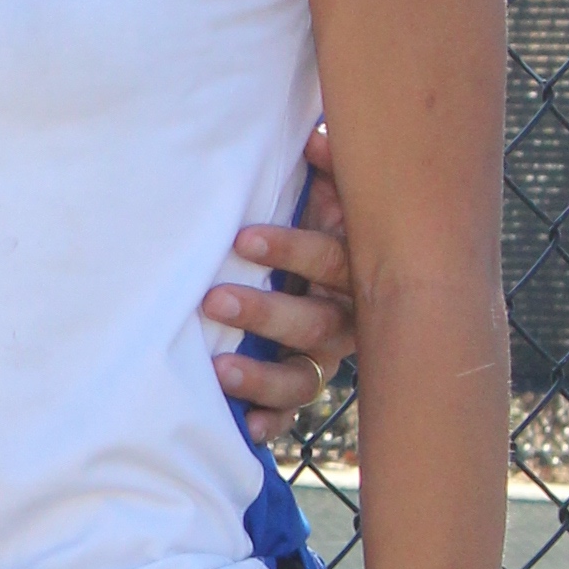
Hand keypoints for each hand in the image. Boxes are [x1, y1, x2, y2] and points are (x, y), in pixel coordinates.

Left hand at [206, 122, 353, 444]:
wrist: (340, 263)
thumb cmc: (321, 215)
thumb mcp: (328, 190)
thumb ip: (329, 169)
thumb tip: (318, 138)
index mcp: (355, 265)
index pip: (331, 260)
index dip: (292, 250)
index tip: (243, 239)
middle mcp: (348, 317)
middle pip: (316, 323)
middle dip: (266, 313)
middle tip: (213, 299)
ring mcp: (326, 357)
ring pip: (305, 375)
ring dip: (265, 375)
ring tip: (219, 371)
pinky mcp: (302, 384)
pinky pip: (293, 411)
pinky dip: (272, 420)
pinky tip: (248, 430)